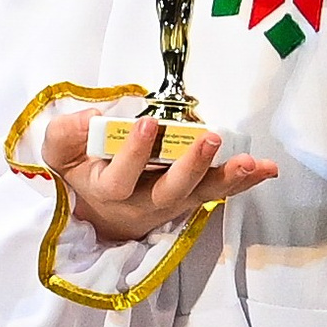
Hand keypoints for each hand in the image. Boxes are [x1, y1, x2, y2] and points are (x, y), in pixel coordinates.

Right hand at [39, 103, 276, 248]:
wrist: (97, 210)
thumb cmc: (81, 173)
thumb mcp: (59, 155)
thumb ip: (67, 135)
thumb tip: (96, 116)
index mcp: (109, 191)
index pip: (121, 178)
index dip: (133, 154)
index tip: (146, 125)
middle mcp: (144, 204)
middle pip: (170, 192)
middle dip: (191, 167)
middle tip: (209, 140)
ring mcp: (172, 204)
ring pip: (201, 196)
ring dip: (229, 180)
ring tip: (253, 164)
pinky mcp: (191, 198)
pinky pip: (219, 192)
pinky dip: (244, 182)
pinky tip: (267, 169)